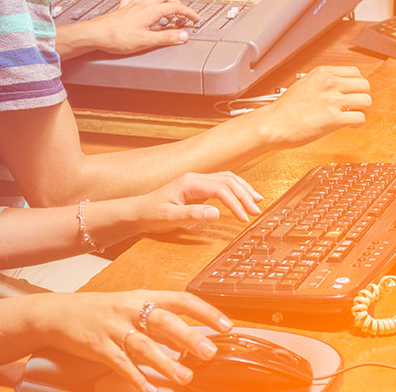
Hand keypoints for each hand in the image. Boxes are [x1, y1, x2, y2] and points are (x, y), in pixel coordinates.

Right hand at [32, 291, 232, 391]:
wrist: (58, 312)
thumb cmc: (100, 310)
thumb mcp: (130, 305)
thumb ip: (158, 318)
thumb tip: (191, 334)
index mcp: (142, 296)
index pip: (180, 298)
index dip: (205, 311)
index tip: (226, 325)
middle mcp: (130, 309)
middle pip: (164, 321)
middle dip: (188, 336)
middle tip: (209, 352)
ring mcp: (114, 327)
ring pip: (144, 345)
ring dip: (166, 362)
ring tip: (185, 377)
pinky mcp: (99, 346)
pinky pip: (120, 363)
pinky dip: (136, 378)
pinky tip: (149, 390)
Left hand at [96, 0, 200, 53]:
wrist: (94, 34)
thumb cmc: (116, 37)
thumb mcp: (146, 41)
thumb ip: (166, 38)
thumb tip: (183, 35)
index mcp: (150, 11)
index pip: (175, 8)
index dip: (188, 13)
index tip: (196, 19)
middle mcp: (142, 5)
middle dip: (177, 4)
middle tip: (183, 14)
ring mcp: (132, 5)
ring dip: (162, 0)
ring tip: (166, 9)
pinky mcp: (123, 9)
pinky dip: (144, 2)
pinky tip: (142, 7)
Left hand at [131, 171, 263, 231]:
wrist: (138, 211)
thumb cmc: (151, 213)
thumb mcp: (170, 217)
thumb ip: (193, 214)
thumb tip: (217, 214)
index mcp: (190, 182)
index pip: (220, 189)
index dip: (235, 202)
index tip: (244, 217)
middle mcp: (195, 178)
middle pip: (227, 180)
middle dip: (244, 195)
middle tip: (256, 211)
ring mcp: (197, 181)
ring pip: (227, 179)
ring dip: (243, 189)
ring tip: (257, 201)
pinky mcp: (198, 188)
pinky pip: (221, 183)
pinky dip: (235, 189)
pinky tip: (242, 196)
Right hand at [250, 65, 371, 147]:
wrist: (274, 124)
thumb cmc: (285, 109)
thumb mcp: (304, 84)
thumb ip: (323, 82)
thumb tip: (340, 88)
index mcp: (323, 73)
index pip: (355, 72)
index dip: (357, 84)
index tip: (354, 92)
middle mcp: (330, 83)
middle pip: (365, 85)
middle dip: (363, 96)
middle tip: (357, 105)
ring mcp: (333, 100)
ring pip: (366, 101)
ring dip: (363, 110)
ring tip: (355, 115)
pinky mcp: (334, 119)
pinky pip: (360, 118)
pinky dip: (358, 123)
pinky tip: (350, 125)